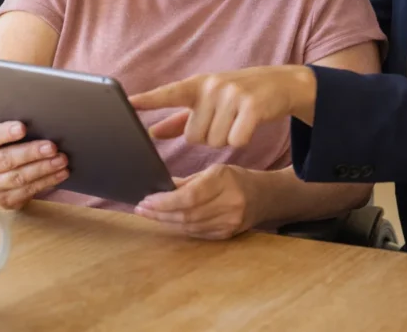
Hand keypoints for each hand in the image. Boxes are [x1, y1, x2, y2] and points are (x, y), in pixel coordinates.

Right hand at [0, 120, 69, 210]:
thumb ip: (2, 113)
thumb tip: (26, 105)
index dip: (4, 133)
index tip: (22, 128)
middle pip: (5, 160)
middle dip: (31, 153)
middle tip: (52, 146)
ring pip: (18, 179)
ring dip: (43, 169)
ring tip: (62, 160)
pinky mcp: (3, 199)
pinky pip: (26, 193)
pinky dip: (45, 183)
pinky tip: (60, 174)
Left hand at [130, 65, 316, 147]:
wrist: (282, 84)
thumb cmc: (239, 95)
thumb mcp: (208, 101)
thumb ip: (179, 118)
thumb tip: (152, 133)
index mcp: (198, 85)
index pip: (169, 93)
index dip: (149, 100)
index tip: (129, 103)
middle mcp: (212, 87)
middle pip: (194, 136)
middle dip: (208, 136)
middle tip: (224, 120)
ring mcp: (233, 95)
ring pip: (214, 141)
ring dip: (226, 138)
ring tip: (237, 120)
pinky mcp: (252, 107)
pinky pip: (235, 141)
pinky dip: (242, 140)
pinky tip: (249, 126)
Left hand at [134, 164, 258, 239]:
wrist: (265, 196)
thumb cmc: (236, 179)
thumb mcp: (214, 171)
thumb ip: (187, 182)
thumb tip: (159, 188)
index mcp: (224, 181)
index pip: (189, 197)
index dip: (164, 202)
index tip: (146, 201)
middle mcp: (229, 203)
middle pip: (187, 214)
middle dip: (160, 213)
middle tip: (142, 209)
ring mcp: (230, 222)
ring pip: (190, 227)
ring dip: (166, 222)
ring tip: (151, 215)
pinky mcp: (227, 234)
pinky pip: (197, 233)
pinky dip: (180, 228)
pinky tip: (169, 221)